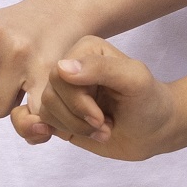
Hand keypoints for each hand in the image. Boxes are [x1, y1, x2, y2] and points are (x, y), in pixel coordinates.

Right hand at [28, 36, 182, 160]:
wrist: (155, 130)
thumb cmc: (149, 101)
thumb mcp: (135, 80)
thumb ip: (101, 69)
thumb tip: (61, 67)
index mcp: (84, 50)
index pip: (59, 75)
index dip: (77, 102)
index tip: (102, 117)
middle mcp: (69, 68)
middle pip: (49, 95)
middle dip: (76, 119)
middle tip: (104, 126)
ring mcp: (62, 93)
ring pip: (43, 112)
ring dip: (73, 129)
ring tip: (101, 130)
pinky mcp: (57, 114)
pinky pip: (31, 122)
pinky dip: (37, 133)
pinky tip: (60, 136)